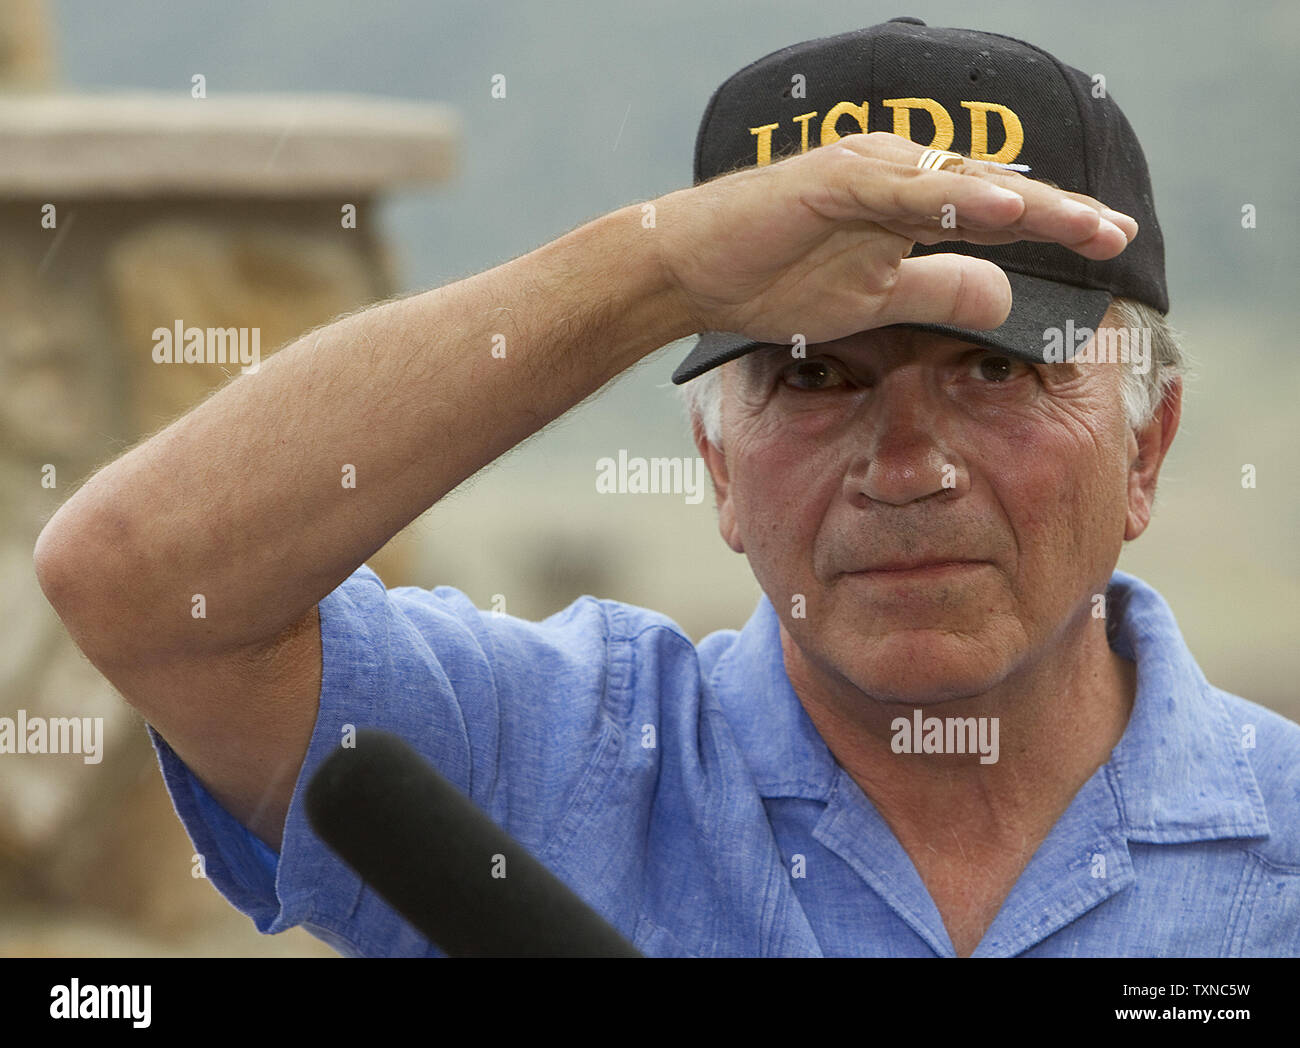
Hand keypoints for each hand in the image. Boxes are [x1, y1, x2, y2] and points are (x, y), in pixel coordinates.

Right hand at [654, 131, 1137, 345]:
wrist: (692, 271)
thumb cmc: (773, 278)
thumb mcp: (874, 299)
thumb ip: (938, 289)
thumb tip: (1006, 297)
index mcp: (908, 202)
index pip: (995, 213)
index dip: (1055, 226)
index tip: (1113, 244)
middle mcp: (897, 175)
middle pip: (994, 191)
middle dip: (1060, 213)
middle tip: (1121, 234)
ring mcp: (867, 172)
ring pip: (961, 184)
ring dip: (1028, 205)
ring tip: (1088, 224)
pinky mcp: (834, 180)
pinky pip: (905, 191)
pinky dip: (955, 199)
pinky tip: (1005, 210)